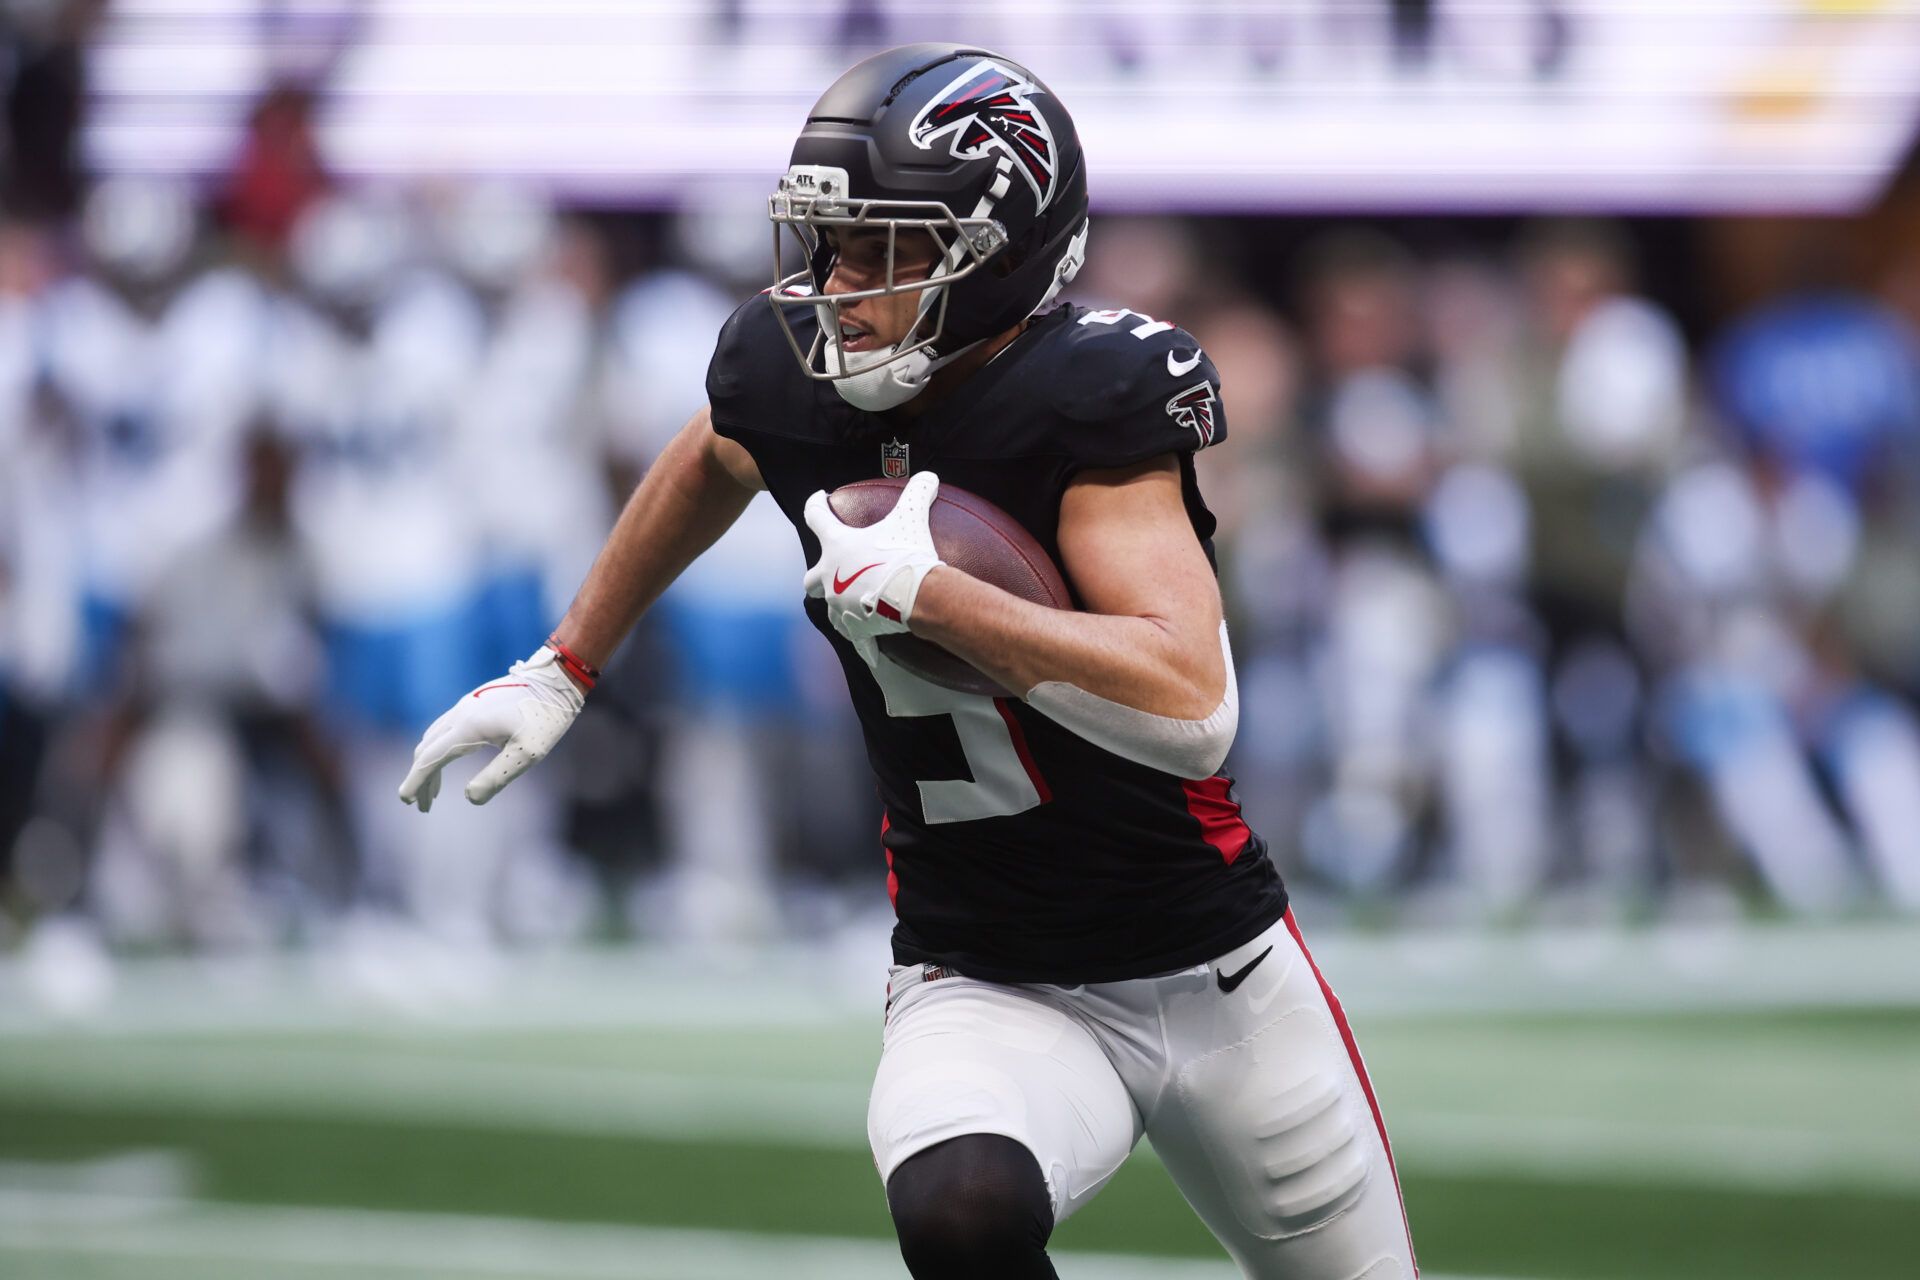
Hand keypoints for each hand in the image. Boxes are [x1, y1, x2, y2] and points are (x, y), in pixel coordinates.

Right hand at [398, 645, 585, 810]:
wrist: (557, 679)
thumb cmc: (546, 717)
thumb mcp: (527, 754)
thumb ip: (496, 777)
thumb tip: (469, 798)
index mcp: (469, 727)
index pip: (430, 758)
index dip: (416, 781)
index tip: (405, 801)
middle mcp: (461, 714)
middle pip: (426, 749)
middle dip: (420, 778)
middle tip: (422, 805)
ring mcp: (466, 705)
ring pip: (433, 737)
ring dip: (428, 764)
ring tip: (434, 791)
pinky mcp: (474, 702)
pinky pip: (444, 728)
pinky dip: (438, 749)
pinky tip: (449, 760)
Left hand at [803, 471, 943, 666]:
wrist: (915, 596)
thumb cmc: (906, 554)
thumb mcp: (912, 517)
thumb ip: (918, 494)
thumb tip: (930, 476)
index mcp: (837, 546)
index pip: (815, 517)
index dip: (815, 505)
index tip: (817, 498)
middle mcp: (830, 576)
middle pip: (810, 578)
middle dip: (817, 575)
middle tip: (830, 570)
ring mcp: (839, 605)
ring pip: (829, 607)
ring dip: (837, 604)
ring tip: (852, 603)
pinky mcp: (854, 627)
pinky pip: (852, 633)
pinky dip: (859, 633)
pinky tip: (869, 640)